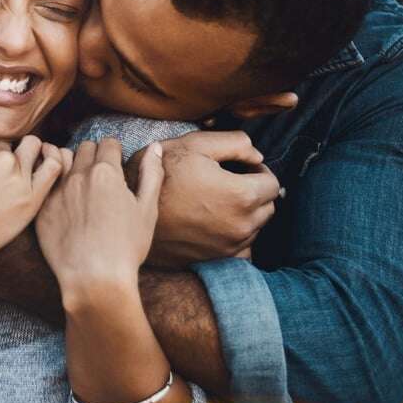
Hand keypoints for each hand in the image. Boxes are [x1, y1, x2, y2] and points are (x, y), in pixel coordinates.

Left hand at [36, 138, 163, 296]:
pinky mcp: (42, 208)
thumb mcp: (148, 210)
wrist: (94, 279)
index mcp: (107, 173)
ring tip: (80, 182)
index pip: (109, 143)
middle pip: (85, 148)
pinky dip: (55, 185)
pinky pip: (45, 184)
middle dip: (94, 155)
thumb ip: (151, 174)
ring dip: (71, 164)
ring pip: (61, 160)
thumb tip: (155, 148)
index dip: (115, 151)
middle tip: (101, 174)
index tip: (117, 163)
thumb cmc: (126, 247)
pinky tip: (65, 200)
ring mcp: (57, 191)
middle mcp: (79, 176)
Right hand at [127, 131, 280, 266]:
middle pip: (268, 206)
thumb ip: (235, 143)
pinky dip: (236, 237)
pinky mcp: (216, 259)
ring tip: (217, 201)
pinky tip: (217, 224)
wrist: (130, 211)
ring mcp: (229, 246)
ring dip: (246, 214)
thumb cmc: (161, 176)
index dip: (258, 170)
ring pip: (255, 227)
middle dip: (255, 192)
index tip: (240, 167)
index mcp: (242, 195)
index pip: (272, 182)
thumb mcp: (194, 145)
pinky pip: (242, 249)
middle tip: (229, 182)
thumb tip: (257, 155)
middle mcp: (242, 225)